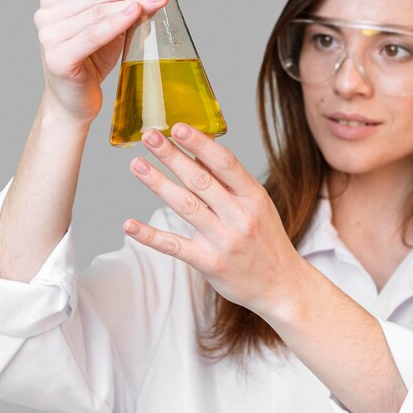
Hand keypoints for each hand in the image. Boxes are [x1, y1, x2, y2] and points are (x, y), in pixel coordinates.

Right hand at [34, 0, 168, 124]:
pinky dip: (116, 22)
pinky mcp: (58, 58)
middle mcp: (47, 13)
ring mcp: (49, 35)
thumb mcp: (112, 29)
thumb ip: (127, 6)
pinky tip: (136, 11)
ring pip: (98, 11)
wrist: (74, 103)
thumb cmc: (92, 62)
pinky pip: (93, 35)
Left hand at [123, 123, 307, 313]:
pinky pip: (176, 246)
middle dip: (173, 156)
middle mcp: (240, 217)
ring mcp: (225, 241)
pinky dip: (151, 235)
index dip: (200, 144)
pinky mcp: (210, 263)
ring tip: (137, 165)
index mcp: (254, 197)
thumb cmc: (267, 239)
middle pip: (201, 181)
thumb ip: (231, 181)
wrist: (282, 285)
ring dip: (159, 184)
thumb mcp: (258, 205)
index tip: (178, 127)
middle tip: (150, 136)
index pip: (226, 163)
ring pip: (186, 207)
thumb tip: (202, 147)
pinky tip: (130, 224)